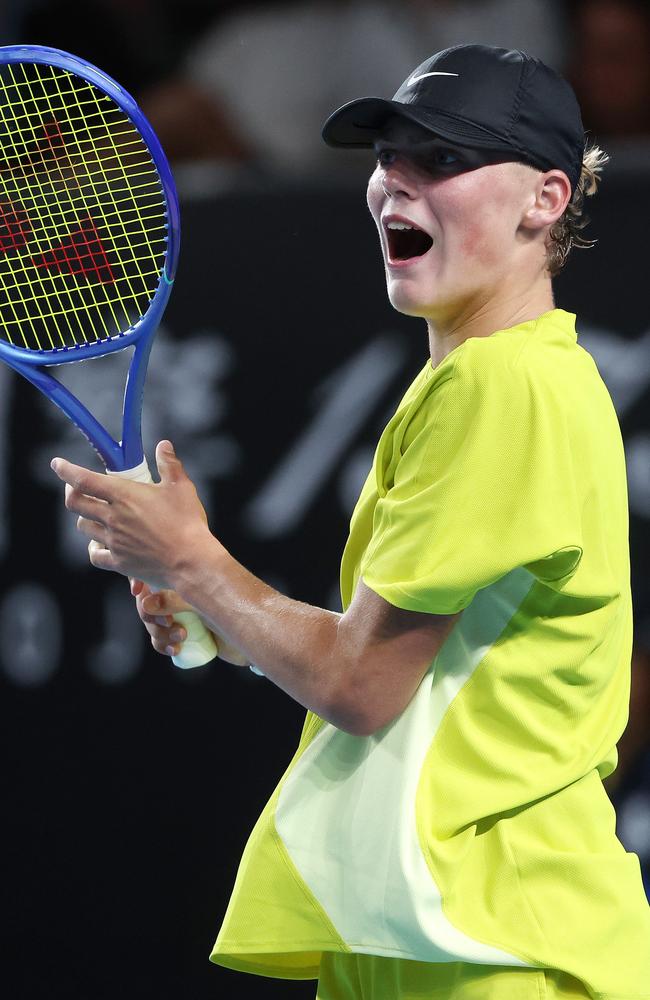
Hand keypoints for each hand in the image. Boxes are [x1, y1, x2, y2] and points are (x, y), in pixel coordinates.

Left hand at [50, 440, 216, 588]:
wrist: (190, 561)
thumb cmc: (187, 523)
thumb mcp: (181, 487)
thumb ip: (169, 464)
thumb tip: (163, 446)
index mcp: (124, 496)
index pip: (84, 480)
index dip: (66, 470)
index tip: (57, 464)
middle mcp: (113, 518)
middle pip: (75, 503)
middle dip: (71, 492)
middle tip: (77, 488)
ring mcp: (114, 541)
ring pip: (84, 527)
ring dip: (86, 518)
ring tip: (96, 514)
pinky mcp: (119, 562)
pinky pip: (95, 554)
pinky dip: (95, 548)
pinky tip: (101, 544)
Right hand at [131, 579, 249, 665]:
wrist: (257, 633)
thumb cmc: (235, 608)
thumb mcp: (202, 600)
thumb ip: (173, 598)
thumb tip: (145, 601)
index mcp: (185, 574)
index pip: (152, 571)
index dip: (139, 579)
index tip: (137, 591)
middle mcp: (182, 592)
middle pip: (147, 600)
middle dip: (150, 614)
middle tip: (167, 621)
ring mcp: (183, 614)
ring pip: (153, 622)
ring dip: (158, 632)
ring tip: (180, 637)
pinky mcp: (187, 634)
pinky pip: (162, 640)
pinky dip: (164, 645)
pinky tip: (175, 649)